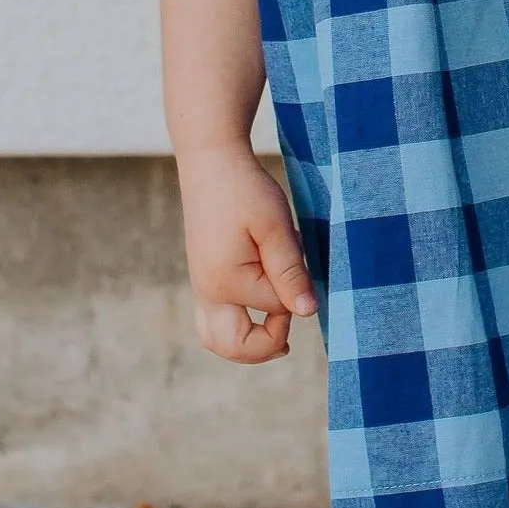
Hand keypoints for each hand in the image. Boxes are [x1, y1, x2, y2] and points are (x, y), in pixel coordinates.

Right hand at [174, 141, 317, 362]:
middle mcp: (207, 292)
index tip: (301, 260)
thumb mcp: (276, 227)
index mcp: (225, 282)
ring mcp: (201, 286)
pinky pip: (213, 318)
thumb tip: (307, 313)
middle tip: (289, 327)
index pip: (274, 309)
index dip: (296, 294)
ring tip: (275, 324)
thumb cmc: (246, 190)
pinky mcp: (202, 276)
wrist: (211, 161)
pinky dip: (236, 322)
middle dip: (266, 345)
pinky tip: (259, 299)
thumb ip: (291, 272)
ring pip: (217, 339)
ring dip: (247, 341)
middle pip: (234, 346)